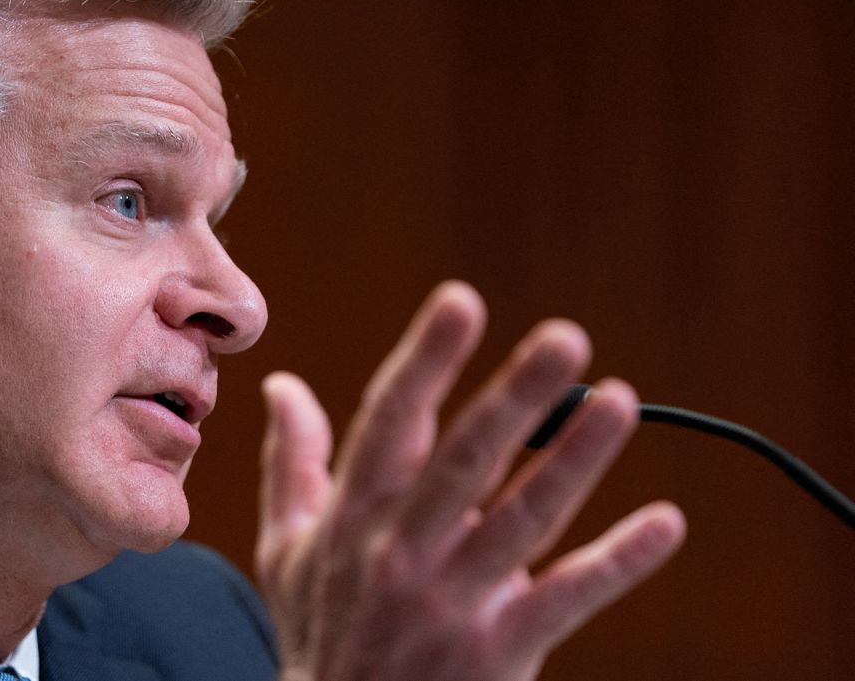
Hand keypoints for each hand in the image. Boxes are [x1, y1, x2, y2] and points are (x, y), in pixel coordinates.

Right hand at [256, 281, 684, 680]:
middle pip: (464, 464)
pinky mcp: (497, 652)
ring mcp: (451, 605)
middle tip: (565, 339)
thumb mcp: (285, 549)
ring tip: (620, 402)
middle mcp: (400, 554)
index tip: (462, 301)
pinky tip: (665, 522)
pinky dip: (617, 564)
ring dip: (573, 462)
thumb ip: (291, 462)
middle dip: (513, 398)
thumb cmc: (318, 634)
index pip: (389, 425)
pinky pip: (565, 602)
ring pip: (522, 523)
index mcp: (352, 519)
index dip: (426, 362)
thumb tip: (282, 385)